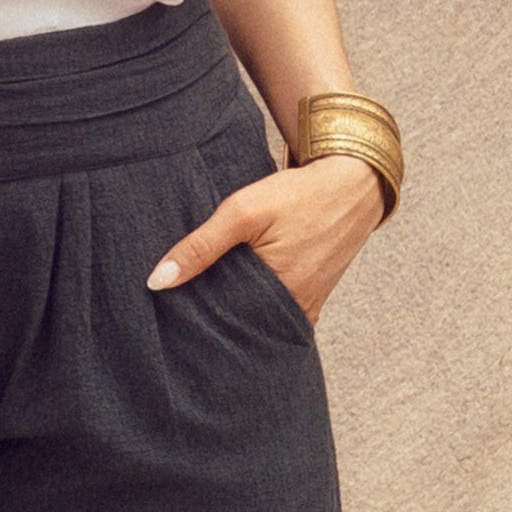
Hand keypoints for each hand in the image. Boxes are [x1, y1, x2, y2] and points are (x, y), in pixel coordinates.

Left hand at [146, 152, 385, 323]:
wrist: (353, 185)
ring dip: (233, 314)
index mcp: (277, 292)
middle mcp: (294, 310)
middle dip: (211, 320)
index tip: (169, 311)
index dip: (193, 316)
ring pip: (257, 321)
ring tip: (204, 304)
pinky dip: (255, 308)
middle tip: (180, 312)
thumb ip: (201, 246)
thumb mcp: (243, 211)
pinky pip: (276, 315)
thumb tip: (158, 281)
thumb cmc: (299, 195)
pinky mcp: (313, 300)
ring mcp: (307, 308)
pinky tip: (235, 296)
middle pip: (239, 326)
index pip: (220, 321)